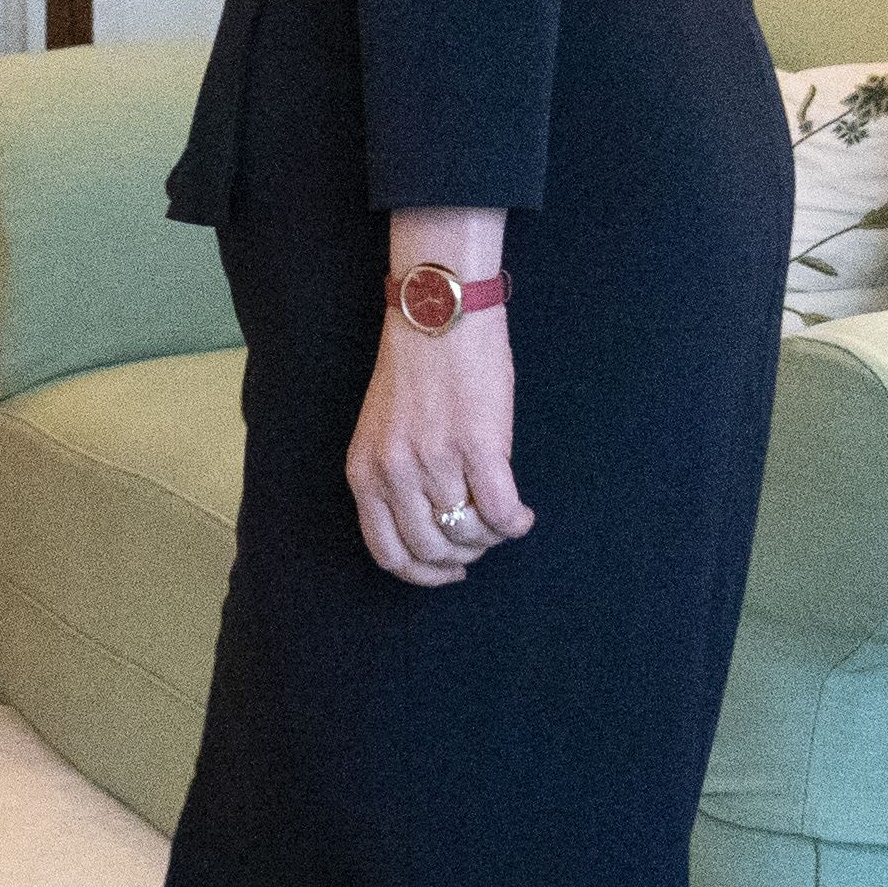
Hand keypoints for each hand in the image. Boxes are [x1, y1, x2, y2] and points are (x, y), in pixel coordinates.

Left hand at [346, 300, 533, 589]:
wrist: (438, 312)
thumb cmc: (415, 367)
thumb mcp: (382, 431)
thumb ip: (396, 478)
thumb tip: (433, 525)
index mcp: (365, 472)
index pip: (388, 553)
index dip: (423, 573)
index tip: (448, 570)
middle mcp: (394, 473)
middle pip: (432, 551)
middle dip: (463, 557)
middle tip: (482, 540)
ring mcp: (435, 462)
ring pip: (469, 535)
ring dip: (491, 537)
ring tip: (503, 519)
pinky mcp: (478, 448)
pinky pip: (501, 513)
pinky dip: (516, 524)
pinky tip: (522, 514)